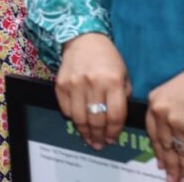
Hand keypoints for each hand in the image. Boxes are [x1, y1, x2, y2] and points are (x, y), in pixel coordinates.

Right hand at [55, 33, 131, 149]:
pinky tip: (77, 120)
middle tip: (99, 144)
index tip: (112, 140)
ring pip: (79, 117)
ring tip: (88, 138)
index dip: (113, 132)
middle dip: (98, 136)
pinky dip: (71, 117)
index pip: (115, 115)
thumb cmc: (108, 59)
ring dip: (84, 131)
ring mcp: (74, 83)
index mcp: (113, 82)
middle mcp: (93, 83)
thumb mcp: (123, 75)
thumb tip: (116, 123)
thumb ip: (122, 97)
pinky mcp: (60, 83)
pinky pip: (65, 108)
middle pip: (96, 119)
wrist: (83, 39)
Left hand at [145, 69, 183, 181]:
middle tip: (172, 180)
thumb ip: (160, 114)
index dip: (159, 153)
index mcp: (154, 106)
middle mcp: (163, 115)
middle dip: (171, 166)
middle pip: (166, 146)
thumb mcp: (164, 94)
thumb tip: (164, 143)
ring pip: (182, 151)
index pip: (153, 135)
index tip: (161, 165)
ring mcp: (180, 123)